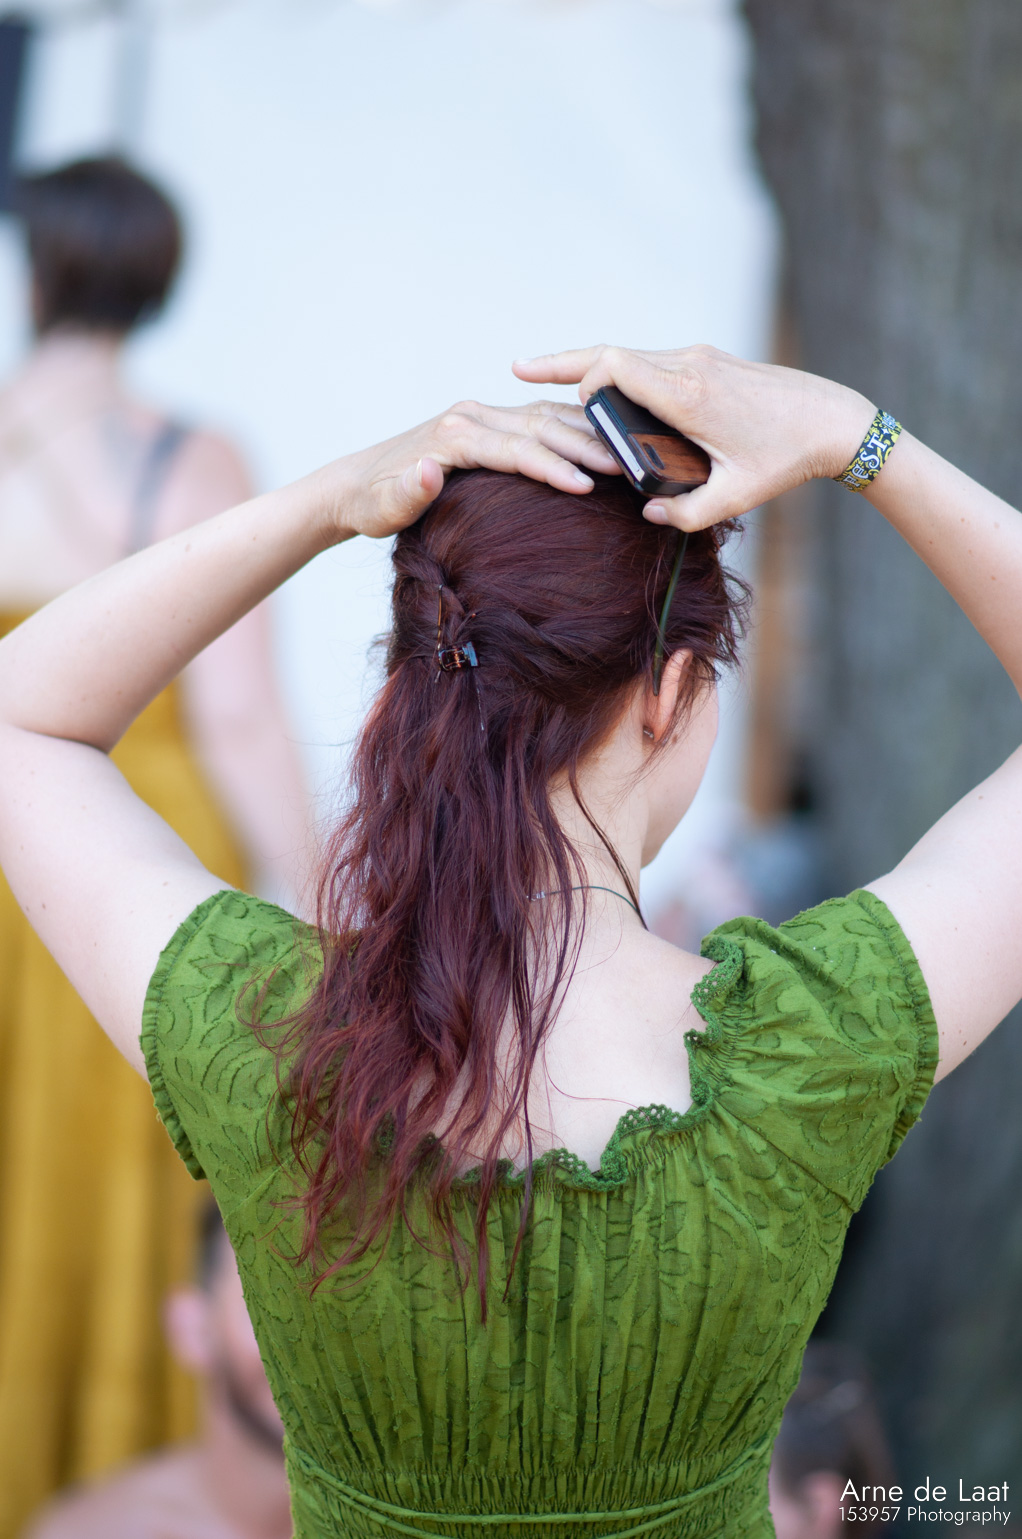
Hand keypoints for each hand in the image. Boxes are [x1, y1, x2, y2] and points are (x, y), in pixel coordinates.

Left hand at [320, 399, 619, 542]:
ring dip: (586, 434)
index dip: (553, 467)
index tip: (589, 487)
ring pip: (544, 417)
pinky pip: (538, 420)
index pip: (515, 449)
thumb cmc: (371, 503)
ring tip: (627, 455)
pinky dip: (572, 428)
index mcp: (453, 434)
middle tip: (627, 469)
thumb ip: (406, 493)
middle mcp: (470, 416)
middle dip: (584, 447)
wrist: (355, 483)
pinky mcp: (487, 423)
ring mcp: (481, 415)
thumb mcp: (382, 509)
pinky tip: (601, 442)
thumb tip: (431, 470)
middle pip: (538, 427)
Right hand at [513, 344, 875, 530]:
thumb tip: (648, 514)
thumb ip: (688, 513)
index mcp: (687, 395)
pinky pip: (651, 361)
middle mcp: (688, 366)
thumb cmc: (786, 458)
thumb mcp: (736, 498)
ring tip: (551, 379)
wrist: (833, 419)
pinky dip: (621, 373)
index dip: (579, 380)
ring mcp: (698, 358)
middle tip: (518, 369)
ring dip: (594, 368)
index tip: (563, 407)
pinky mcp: (708, 361)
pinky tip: (606, 393)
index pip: (614, 366)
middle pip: (611, 351)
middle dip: (563, 363)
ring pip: (630, 354)